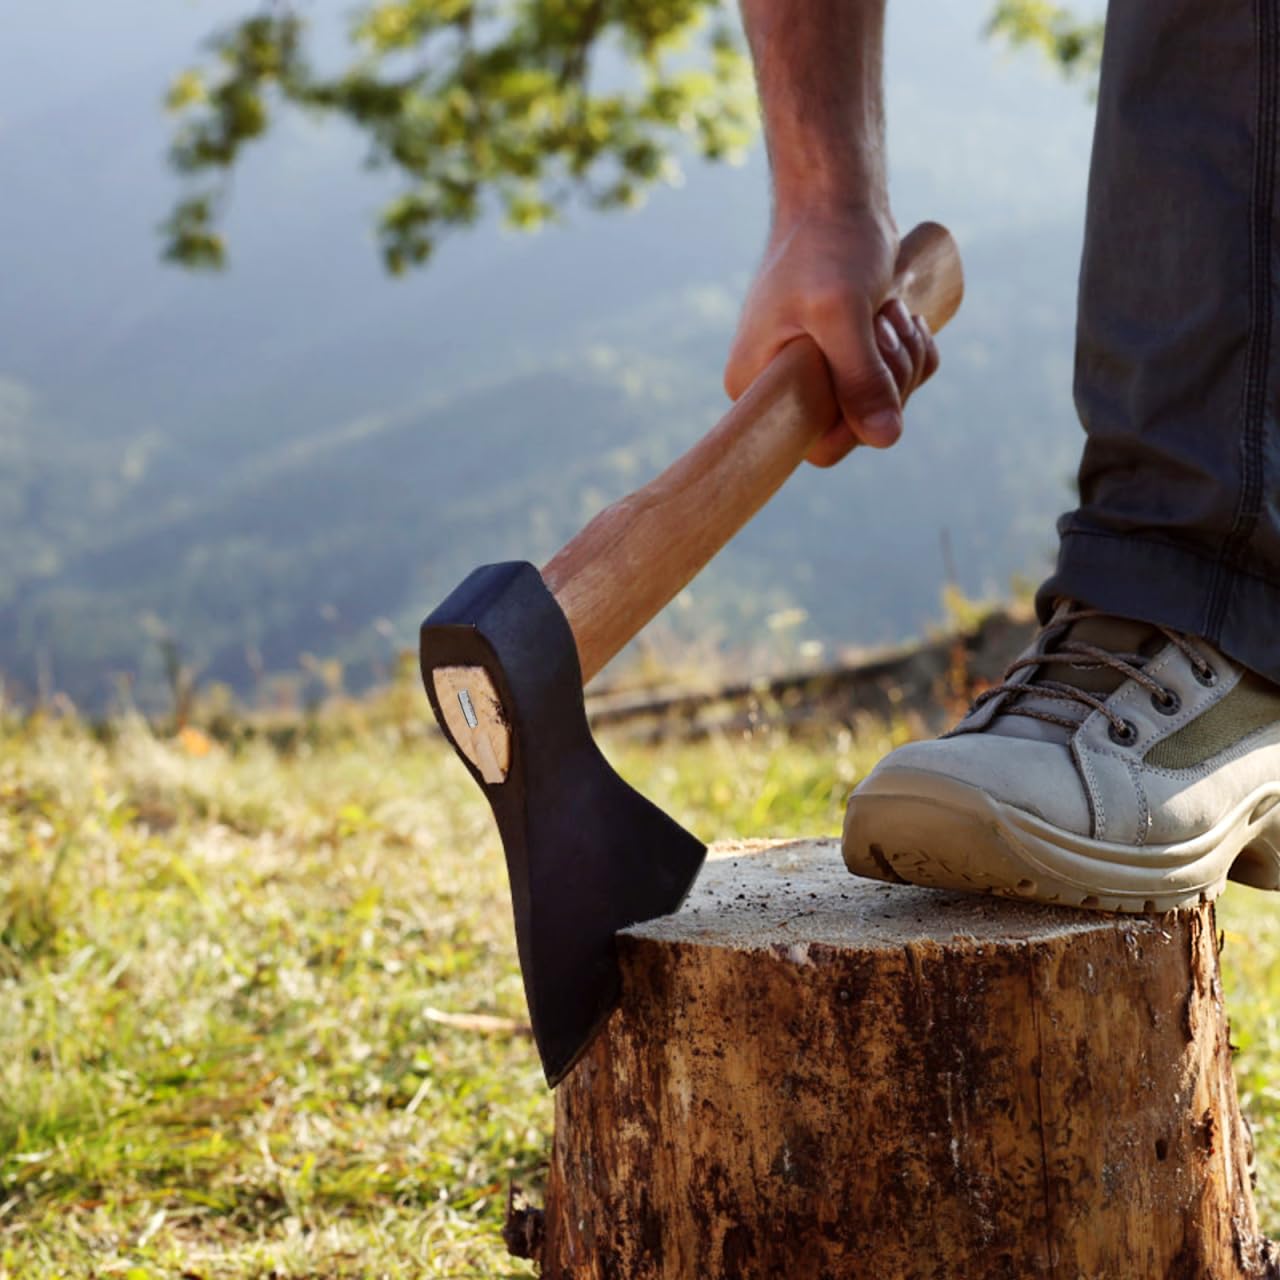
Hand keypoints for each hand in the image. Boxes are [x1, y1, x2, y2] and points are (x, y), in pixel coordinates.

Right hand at [724, 208, 939, 467]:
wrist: (836, 198)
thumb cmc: (826, 247)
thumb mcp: (841, 313)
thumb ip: (859, 377)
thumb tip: (885, 439)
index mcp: (757, 387)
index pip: (815, 446)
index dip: (857, 421)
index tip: (870, 363)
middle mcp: (781, 389)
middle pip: (858, 427)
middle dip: (890, 378)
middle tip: (885, 323)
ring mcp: (818, 374)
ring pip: (883, 404)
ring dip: (905, 359)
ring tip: (890, 309)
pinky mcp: (847, 358)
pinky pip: (896, 381)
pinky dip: (912, 351)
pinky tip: (901, 313)